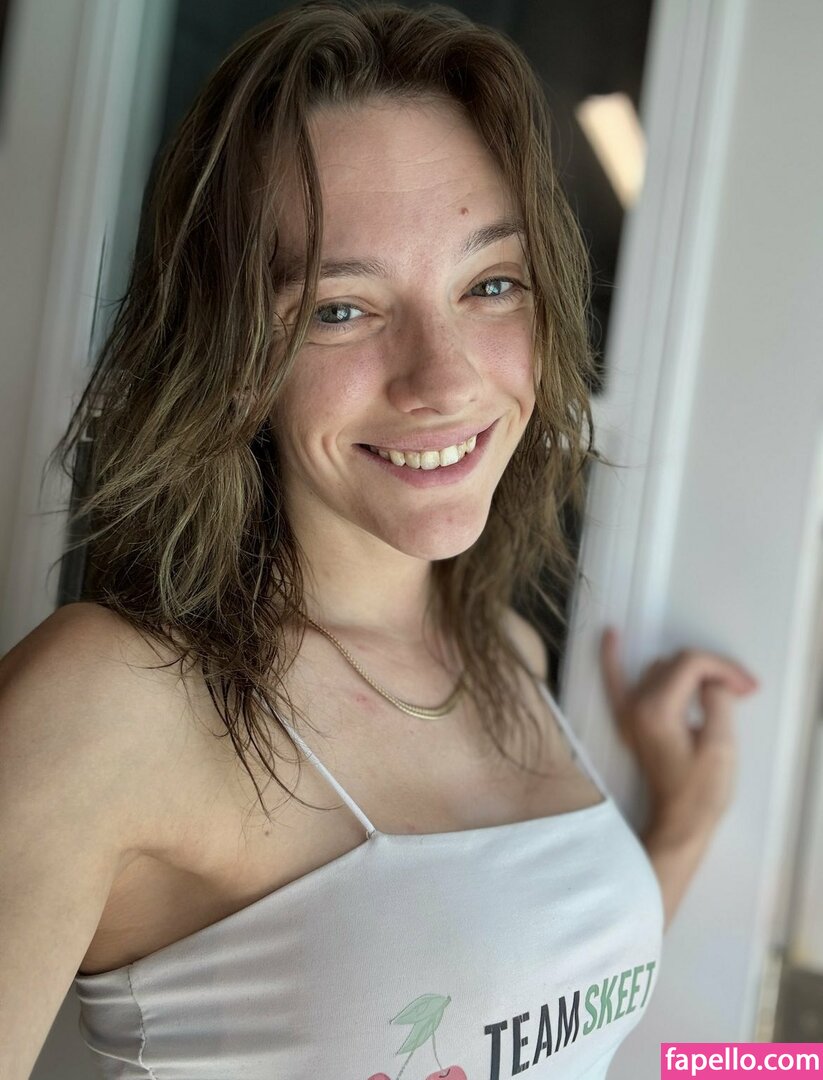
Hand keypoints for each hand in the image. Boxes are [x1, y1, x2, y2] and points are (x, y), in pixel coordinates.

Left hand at [599, 628, 759, 838]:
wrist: (678, 824)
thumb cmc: (701, 792)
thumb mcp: (721, 746)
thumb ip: (718, 702)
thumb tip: (713, 680)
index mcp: (657, 709)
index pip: (691, 663)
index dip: (723, 668)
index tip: (745, 688)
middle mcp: (635, 705)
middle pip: (676, 664)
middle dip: (711, 671)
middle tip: (740, 692)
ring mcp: (627, 712)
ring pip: (660, 669)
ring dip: (688, 672)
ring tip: (717, 691)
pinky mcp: (628, 721)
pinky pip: (615, 680)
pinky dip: (612, 657)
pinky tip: (611, 635)